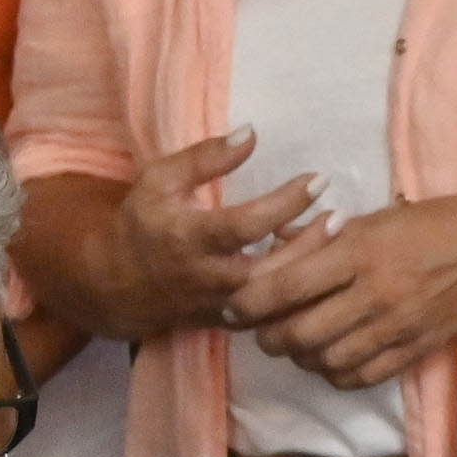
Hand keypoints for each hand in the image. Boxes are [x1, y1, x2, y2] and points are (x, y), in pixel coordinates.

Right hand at [106, 126, 320, 335]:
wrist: (117, 284)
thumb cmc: (144, 222)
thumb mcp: (161, 180)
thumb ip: (206, 157)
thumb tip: (252, 132)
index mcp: (188, 238)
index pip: (245, 225)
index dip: (285, 203)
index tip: (318, 180)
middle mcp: (206, 277)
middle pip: (268, 270)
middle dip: (308, 245)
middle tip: (339, 215)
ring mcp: (219, 305)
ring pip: (275, 300)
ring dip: (309, 271)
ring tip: (336, 239)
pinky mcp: (229, 324)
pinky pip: (272, 318)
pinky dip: (299, 296)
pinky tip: (320, 268)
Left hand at [224, 189, 456, 389]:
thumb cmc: (444, 221)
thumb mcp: (382, 216)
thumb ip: (328, 240)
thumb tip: (275, 252)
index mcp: (361, 250)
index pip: (284, 286)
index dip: (247, 303)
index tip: (234, 306)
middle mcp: (375, 292)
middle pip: (297, 334)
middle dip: (270, 337)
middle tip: (265, 329)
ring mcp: (397, 326)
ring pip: (324, 361)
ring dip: (303, 357)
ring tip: (303, 342)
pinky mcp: (416, 349)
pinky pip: (360, 377)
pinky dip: (337, 373)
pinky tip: (336, 357)